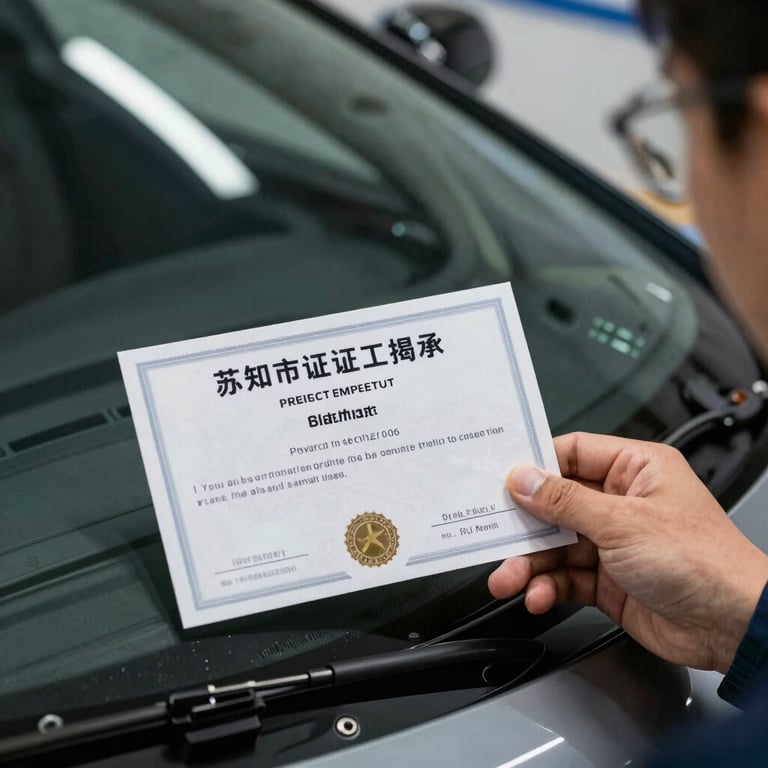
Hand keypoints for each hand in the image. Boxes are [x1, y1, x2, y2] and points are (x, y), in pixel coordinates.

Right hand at [488, 432, 767, 672]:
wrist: (733, 627)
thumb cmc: (702, 560)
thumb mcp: (622, 522)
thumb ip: (565, 502)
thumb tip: (523, 479)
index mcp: (636, 470)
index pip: (572, 453)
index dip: (536, 465)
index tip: (502, 478)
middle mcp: (622, 502)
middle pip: (557, 504)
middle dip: (525, 525)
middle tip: (495, 533)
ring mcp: (615, 543)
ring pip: (556, 546)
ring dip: (530, 563)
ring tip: (509, 578)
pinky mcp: (609, 580)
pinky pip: (566, 577)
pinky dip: (548, 587)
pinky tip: (538, 595)